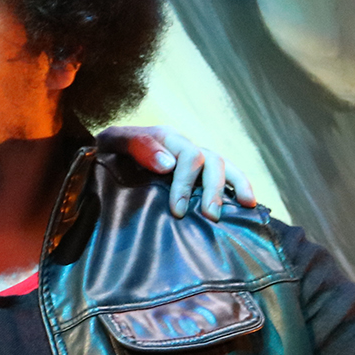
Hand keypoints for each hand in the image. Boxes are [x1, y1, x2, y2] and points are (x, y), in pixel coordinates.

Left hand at [99, 125, 258, 220]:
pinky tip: (249, 206)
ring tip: (247, 206)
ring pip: (224, 166)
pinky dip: (241, 187)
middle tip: (210, 216)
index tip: (178, 210)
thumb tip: (168, 164)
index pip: (187, 155)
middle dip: (212, 190)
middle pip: (210, 160)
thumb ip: (136, 146)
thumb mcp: (113, 142)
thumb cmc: (108, 151)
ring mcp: (194, 160)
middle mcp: (184, 147)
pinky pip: (227, 176)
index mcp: (165, 138)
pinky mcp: (199, 175)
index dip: (185, 183)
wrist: (105, 155)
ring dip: (237, 185)